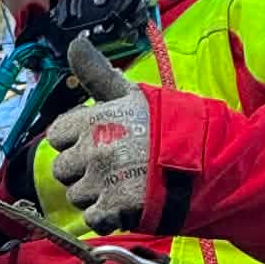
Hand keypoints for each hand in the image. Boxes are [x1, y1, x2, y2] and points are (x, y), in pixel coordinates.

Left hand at [47, 35, 153, 234]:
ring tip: (125, 186)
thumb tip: (75, 44)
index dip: (74, 143)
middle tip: (114, 169)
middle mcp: (95, 148)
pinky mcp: (118, 207)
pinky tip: (127, 206)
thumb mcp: (132, 95)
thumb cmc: (168, 126)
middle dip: (83, 173)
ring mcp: (105, 179)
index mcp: (94, 119)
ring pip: (77, 197)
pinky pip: (94, 219)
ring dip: (96, 197)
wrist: (207, 160)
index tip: (97, 145)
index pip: (56, 136)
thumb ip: (97, 74)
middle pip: (62, 170)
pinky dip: (107, 218)